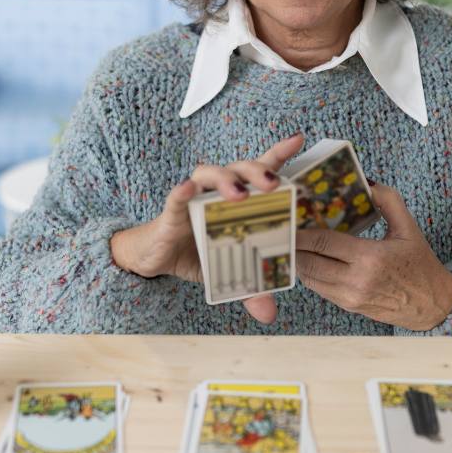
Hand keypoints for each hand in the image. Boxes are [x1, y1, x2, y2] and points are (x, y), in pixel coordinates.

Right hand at [109, 132, 306, 323]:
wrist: (154, 258)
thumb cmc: (195, 253)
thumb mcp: (227, 272)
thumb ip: (250, 288)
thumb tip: (268, 313)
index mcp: (236, 201)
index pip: (260, 172)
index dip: (278, 154)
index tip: (297, 139)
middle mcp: (217, 192)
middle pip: (240, 169)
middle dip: (259, 171)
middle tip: (274, 183)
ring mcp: (194, 198)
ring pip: (210, 173)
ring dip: (226, 180)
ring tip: (239, 194)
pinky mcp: (172, 211)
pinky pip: (177, 196)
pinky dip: (183, 191)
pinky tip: (188, 189)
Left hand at [295, 182, 451, 330]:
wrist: (432, 305)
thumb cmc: (420, 264)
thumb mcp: (409, 228)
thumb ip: (389, 201)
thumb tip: (367, 182)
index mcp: (370, 258)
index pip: (324, 242)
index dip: (302, 231)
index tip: (290, 218)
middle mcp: (356, 280)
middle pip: (309, 261)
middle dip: (292, 245)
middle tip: (281, 229)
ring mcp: (349, 297)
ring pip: (309, 277)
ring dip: (296, 260)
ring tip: (288, 242)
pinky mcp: (347, 306)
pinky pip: (318, 288)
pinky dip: (308, 273)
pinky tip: (305, 258)